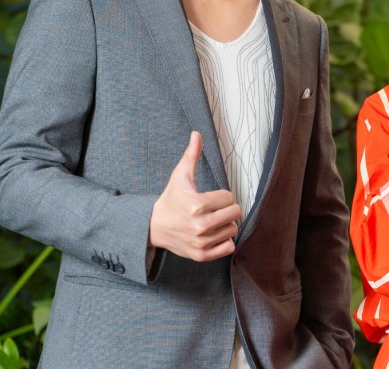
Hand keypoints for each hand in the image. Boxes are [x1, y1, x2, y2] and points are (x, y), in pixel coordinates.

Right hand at [149, 131, 240, 260]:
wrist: (153, 227)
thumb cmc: (170, 200)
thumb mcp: (179, 177)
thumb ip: (191, 156)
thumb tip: (197, 134)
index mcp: (196, 205)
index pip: (229, 197)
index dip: (222, 196)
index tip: (210, 198)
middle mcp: (200, 226)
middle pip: (235, 214)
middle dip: (227, 209)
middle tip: (214, 209)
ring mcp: (201, 242)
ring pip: (233, 230)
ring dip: (225, 225)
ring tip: (212, 221)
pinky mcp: (201, 255)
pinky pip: (228, 248)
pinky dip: (224, 241)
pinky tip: (213, 234)